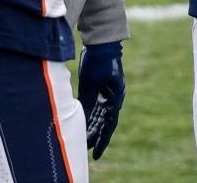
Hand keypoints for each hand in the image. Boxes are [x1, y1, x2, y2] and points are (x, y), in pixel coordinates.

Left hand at [78, 42, 125, 159]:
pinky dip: (90, 114)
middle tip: (85, 148)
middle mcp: (114, 97)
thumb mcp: (91, 83)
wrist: (102, 42)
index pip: (109, 125)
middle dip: (95, 135)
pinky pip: (96, 105)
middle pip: (104, 122)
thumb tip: (81, 117)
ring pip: (100, 114)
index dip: (102, 140)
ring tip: (84, 138)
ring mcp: (108, 92)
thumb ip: (87, 100)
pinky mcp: (102, 86)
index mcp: (116, 97)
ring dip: (92, 126)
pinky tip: (83, 121)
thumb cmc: (98, 61)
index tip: (96, 154)